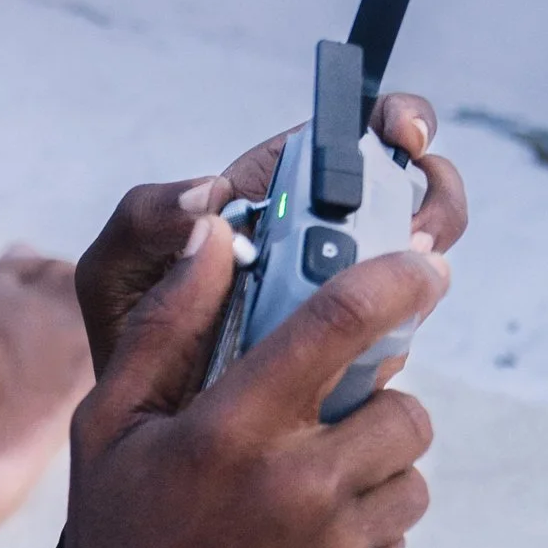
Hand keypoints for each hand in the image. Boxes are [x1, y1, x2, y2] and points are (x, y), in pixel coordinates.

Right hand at [0, 218, 446, 547]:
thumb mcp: (108, 434)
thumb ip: (167, 329)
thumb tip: (215, 235)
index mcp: (229, 429)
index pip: (343, 319)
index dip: (400, 278)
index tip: (428, 267)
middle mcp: (294, 485)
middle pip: (402, 404)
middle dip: (375, 407)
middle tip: (324, 431)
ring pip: (410, 474)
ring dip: (374, 476)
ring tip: (301, 508)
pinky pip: (398, 540)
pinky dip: (363, 541)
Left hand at [72, 92, 466, 376]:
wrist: (138, 425)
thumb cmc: (124, 333)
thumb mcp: (114, 270)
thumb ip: (144, 219)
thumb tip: (212, 195)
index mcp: (274, 197)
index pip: (354, 138)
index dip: (394, 122)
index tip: (403, 135)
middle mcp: (318, 241)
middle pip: (411, 198)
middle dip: (432, 202)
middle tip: (413, 233)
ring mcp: (342, 300)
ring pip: (413, 272)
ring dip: (417, 279)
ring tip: (382, 300)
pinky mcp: (354, 359)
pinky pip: (395, 341)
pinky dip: (391, 343)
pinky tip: (356, 358)